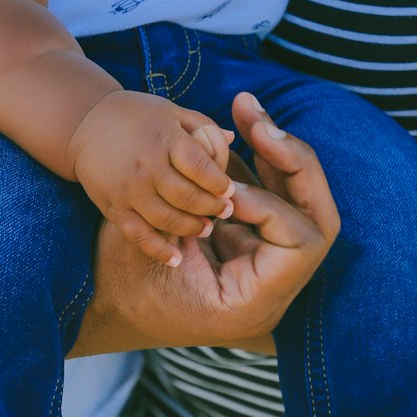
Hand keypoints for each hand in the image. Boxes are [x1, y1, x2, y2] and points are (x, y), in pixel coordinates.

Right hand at [69, 90, 234, 266]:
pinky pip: (138, 235)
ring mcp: (128, 189)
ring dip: (191, 228)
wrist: (84, 123)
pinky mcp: (113, 207)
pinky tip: (177, 259)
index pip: (200, 166)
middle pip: (187, 196)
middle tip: (225, 211)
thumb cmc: (136, 114)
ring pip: (167, 219)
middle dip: (211, 207)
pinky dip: (158, 250)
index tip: (229, 189)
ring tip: (206, 228)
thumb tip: (230, 139)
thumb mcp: (170, 111)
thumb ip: (201, 125)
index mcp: (164, 138)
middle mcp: (146, 165)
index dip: (219, 181)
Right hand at [70, 92, 339, 354]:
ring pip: (296, 199)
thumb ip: (189, 207)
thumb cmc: (116, 282)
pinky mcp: (245, 243)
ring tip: (246, 111)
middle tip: (256, 121)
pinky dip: (257, 162)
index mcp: (253, 303)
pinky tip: (243, 129)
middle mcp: (268, 290)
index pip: (302, 242)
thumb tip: (227, 155)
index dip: (269, 204)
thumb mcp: (147, 246)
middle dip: (292, 161)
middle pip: (316, 216)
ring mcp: (262, 267)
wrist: (100, 304)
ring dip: (273, 152)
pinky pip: (267, 195)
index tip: (226, 192)